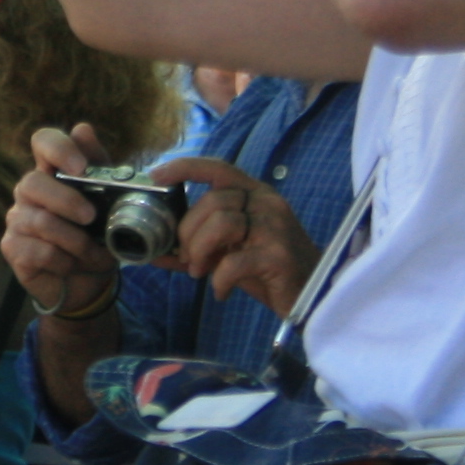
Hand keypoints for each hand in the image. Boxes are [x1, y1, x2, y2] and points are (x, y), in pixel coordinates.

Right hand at [3, 123, 124, 321]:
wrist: (89, 283)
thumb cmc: (96, 238)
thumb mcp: (109, 203)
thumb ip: (100, 168)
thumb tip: (83, 129)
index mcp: (53, 174)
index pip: (43, 142)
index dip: (58, 148)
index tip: (80, 167)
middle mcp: (28, 192)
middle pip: (33, 183)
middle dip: (67, 201)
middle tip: (91, 217)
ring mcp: (17, 220)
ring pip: (40, 222)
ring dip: (76, 242)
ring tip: (93, 253)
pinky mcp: (12, 248)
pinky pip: (39, 251)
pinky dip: (64, 261)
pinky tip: (72, 265)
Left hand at [155, 156, 316, 321]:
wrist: (312, 296)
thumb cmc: (267, 270)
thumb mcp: (228, 253)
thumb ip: (193, 249)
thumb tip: (152, 252)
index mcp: (255, 195)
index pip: (219, 168)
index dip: (186, 167)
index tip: (157, 175)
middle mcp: (267, 203)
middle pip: (212, 201)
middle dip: (188, 232)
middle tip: (188, 258)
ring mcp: (276, 227)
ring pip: (221, 223)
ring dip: (200, 252)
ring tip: (201, 272)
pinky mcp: (278, 255)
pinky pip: (233, 262)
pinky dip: (219, 280)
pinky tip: (221, 291)